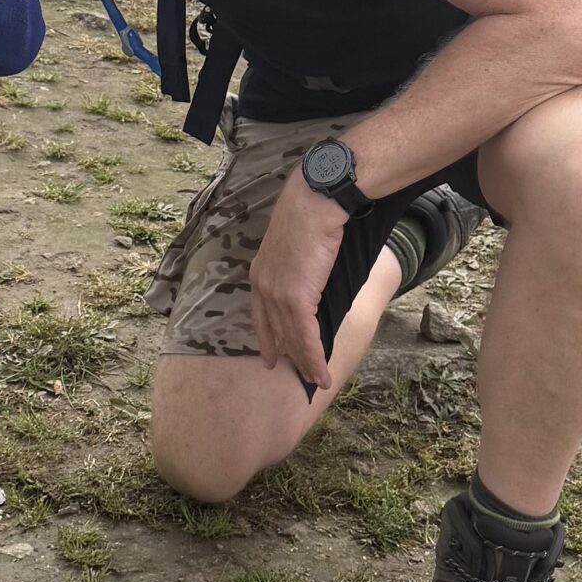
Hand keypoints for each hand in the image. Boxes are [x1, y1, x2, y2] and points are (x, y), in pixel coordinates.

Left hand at [247, 171, 347, 389]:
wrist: (315, 201)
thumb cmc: (311, 213)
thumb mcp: (296, 243)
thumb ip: (298, 264)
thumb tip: (312, 276)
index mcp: (260, 271)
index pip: (260, 314)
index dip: (266, 338)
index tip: (269, 357)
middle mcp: (263, 285)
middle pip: (276, 331)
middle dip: (288, 355)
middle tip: (297, 376)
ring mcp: (276, 293)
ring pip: (292, 338)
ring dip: (307, 363)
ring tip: (318, 381)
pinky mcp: (295, 298)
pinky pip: (305, 336)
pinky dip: (315, 356)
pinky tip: (322, 371)